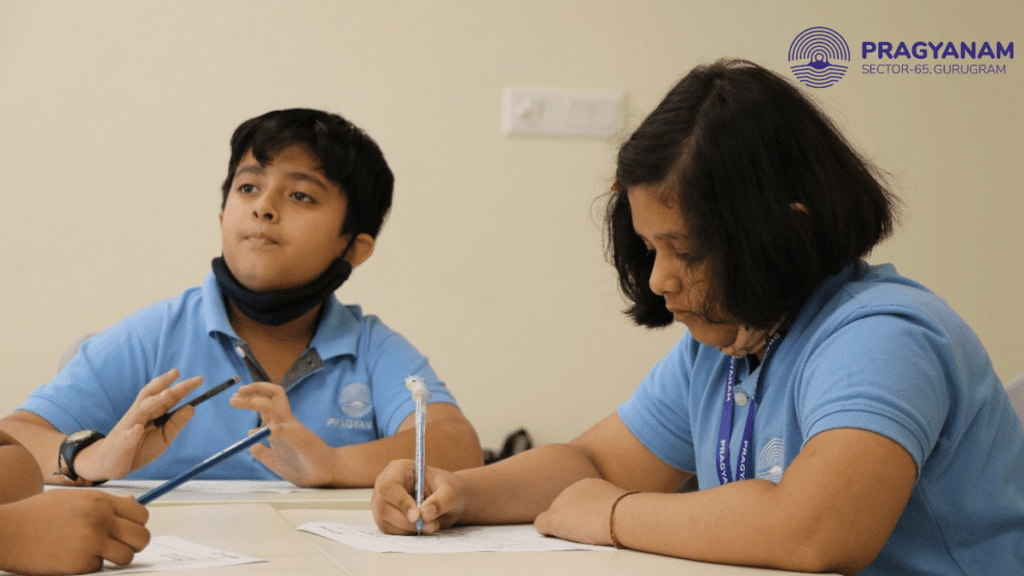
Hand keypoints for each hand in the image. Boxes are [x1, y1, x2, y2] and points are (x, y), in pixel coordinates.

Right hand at [0, 490, 149, 574]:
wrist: (8, 532)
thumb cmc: (36, 515)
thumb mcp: (74, 498)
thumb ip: (104, 502)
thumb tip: (133, 503)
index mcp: (100, 501)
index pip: (141, 514)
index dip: (138, 525)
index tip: (130, 530)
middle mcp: (100, 519)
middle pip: (141, 537)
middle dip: (135, 545)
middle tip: (122, 547)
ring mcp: (91, 541)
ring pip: (126, 556)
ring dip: (117, 558)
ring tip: (99, 555)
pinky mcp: (80, 563)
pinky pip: (100, 568)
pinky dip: (91, 566)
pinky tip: (73, 558)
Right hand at [75, 368, 202, 481]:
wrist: (112, 464)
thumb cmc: (139, 448)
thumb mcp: (164, 437)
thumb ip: (176, 423)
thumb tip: (192, 408)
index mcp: (153, 413)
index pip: (168, 397)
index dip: (182, 387)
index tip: (199, 379)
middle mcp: (141, 414)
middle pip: (154, 395)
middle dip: (168, 384)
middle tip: (182, 374)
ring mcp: (130, 426)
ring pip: (141, 410)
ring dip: (154, 401)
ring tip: (168, 393)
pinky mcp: (121, 442)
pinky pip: (127, 437)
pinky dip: (132, 433)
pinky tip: (138, 429)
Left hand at [229, 382, 336, 486]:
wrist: (325, 473)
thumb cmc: (303, 466)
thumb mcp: (275, 461)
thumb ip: (262, 451)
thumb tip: (249, 436)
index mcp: (280, 426)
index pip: (265, 404)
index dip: (250, 397)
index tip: (235, 398)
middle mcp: (286, 422)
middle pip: (270, 397)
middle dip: (252, 391)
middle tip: (234, 395)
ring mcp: (293, 428)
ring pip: (274, 405)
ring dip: (255, 400)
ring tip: (240, 400)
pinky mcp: (300, 437)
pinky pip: (283, 429)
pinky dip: (271, 428)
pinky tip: (262, 431)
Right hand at [372, 459, 464, 534]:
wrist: (449, 501)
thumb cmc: (448, 489)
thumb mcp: (451, 491)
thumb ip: (440, 500)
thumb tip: (425, 513)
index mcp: (399, 469)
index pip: (388, 486)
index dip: (400, 502)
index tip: (417, 516)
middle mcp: (386, 485)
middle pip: (384, 506)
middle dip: (407, 521)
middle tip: (430, 525)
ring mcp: (383, 502)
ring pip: (385, 521)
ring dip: (409, 528)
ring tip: (432, 525)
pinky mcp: (385, 517)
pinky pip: (390, 530)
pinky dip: (407, 533)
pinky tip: (422, 526)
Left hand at [534, 477, 626, 545]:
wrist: (620, 515)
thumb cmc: (626, 512)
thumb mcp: (619, 503)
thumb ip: (609, 505)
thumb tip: (611, 514)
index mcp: (587, 485)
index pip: (578, 500)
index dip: (583, 512)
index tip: (592, 521)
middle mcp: (570, 489)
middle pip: (565, 507)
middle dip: (572, 518)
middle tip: (586, 530)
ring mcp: (560, 503)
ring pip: (554, 516)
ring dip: (562, 525)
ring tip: (578, 534)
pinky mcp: (554, 519)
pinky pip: (541, 524)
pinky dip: (547, 531)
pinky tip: (555, 536)